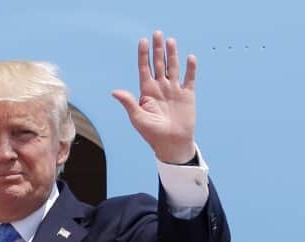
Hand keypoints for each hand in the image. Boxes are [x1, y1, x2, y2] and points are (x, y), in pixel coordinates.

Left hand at [112, 30, 197, 163]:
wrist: (172, 143)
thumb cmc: (152, 133)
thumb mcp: (137, 118)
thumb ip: (128, 103)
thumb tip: (114, 91)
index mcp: (147, 92)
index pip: (144, 69)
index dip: (143, 55)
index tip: (142, 41)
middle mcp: (160, 88)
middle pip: (158, 64)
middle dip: (157, 49)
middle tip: (157, 34)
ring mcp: (174, 90)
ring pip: (173, 68)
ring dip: (172, 54)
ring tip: (171, 41)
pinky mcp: (187, 95)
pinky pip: (189, 78)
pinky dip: (190, 68)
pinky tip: (189, 58)